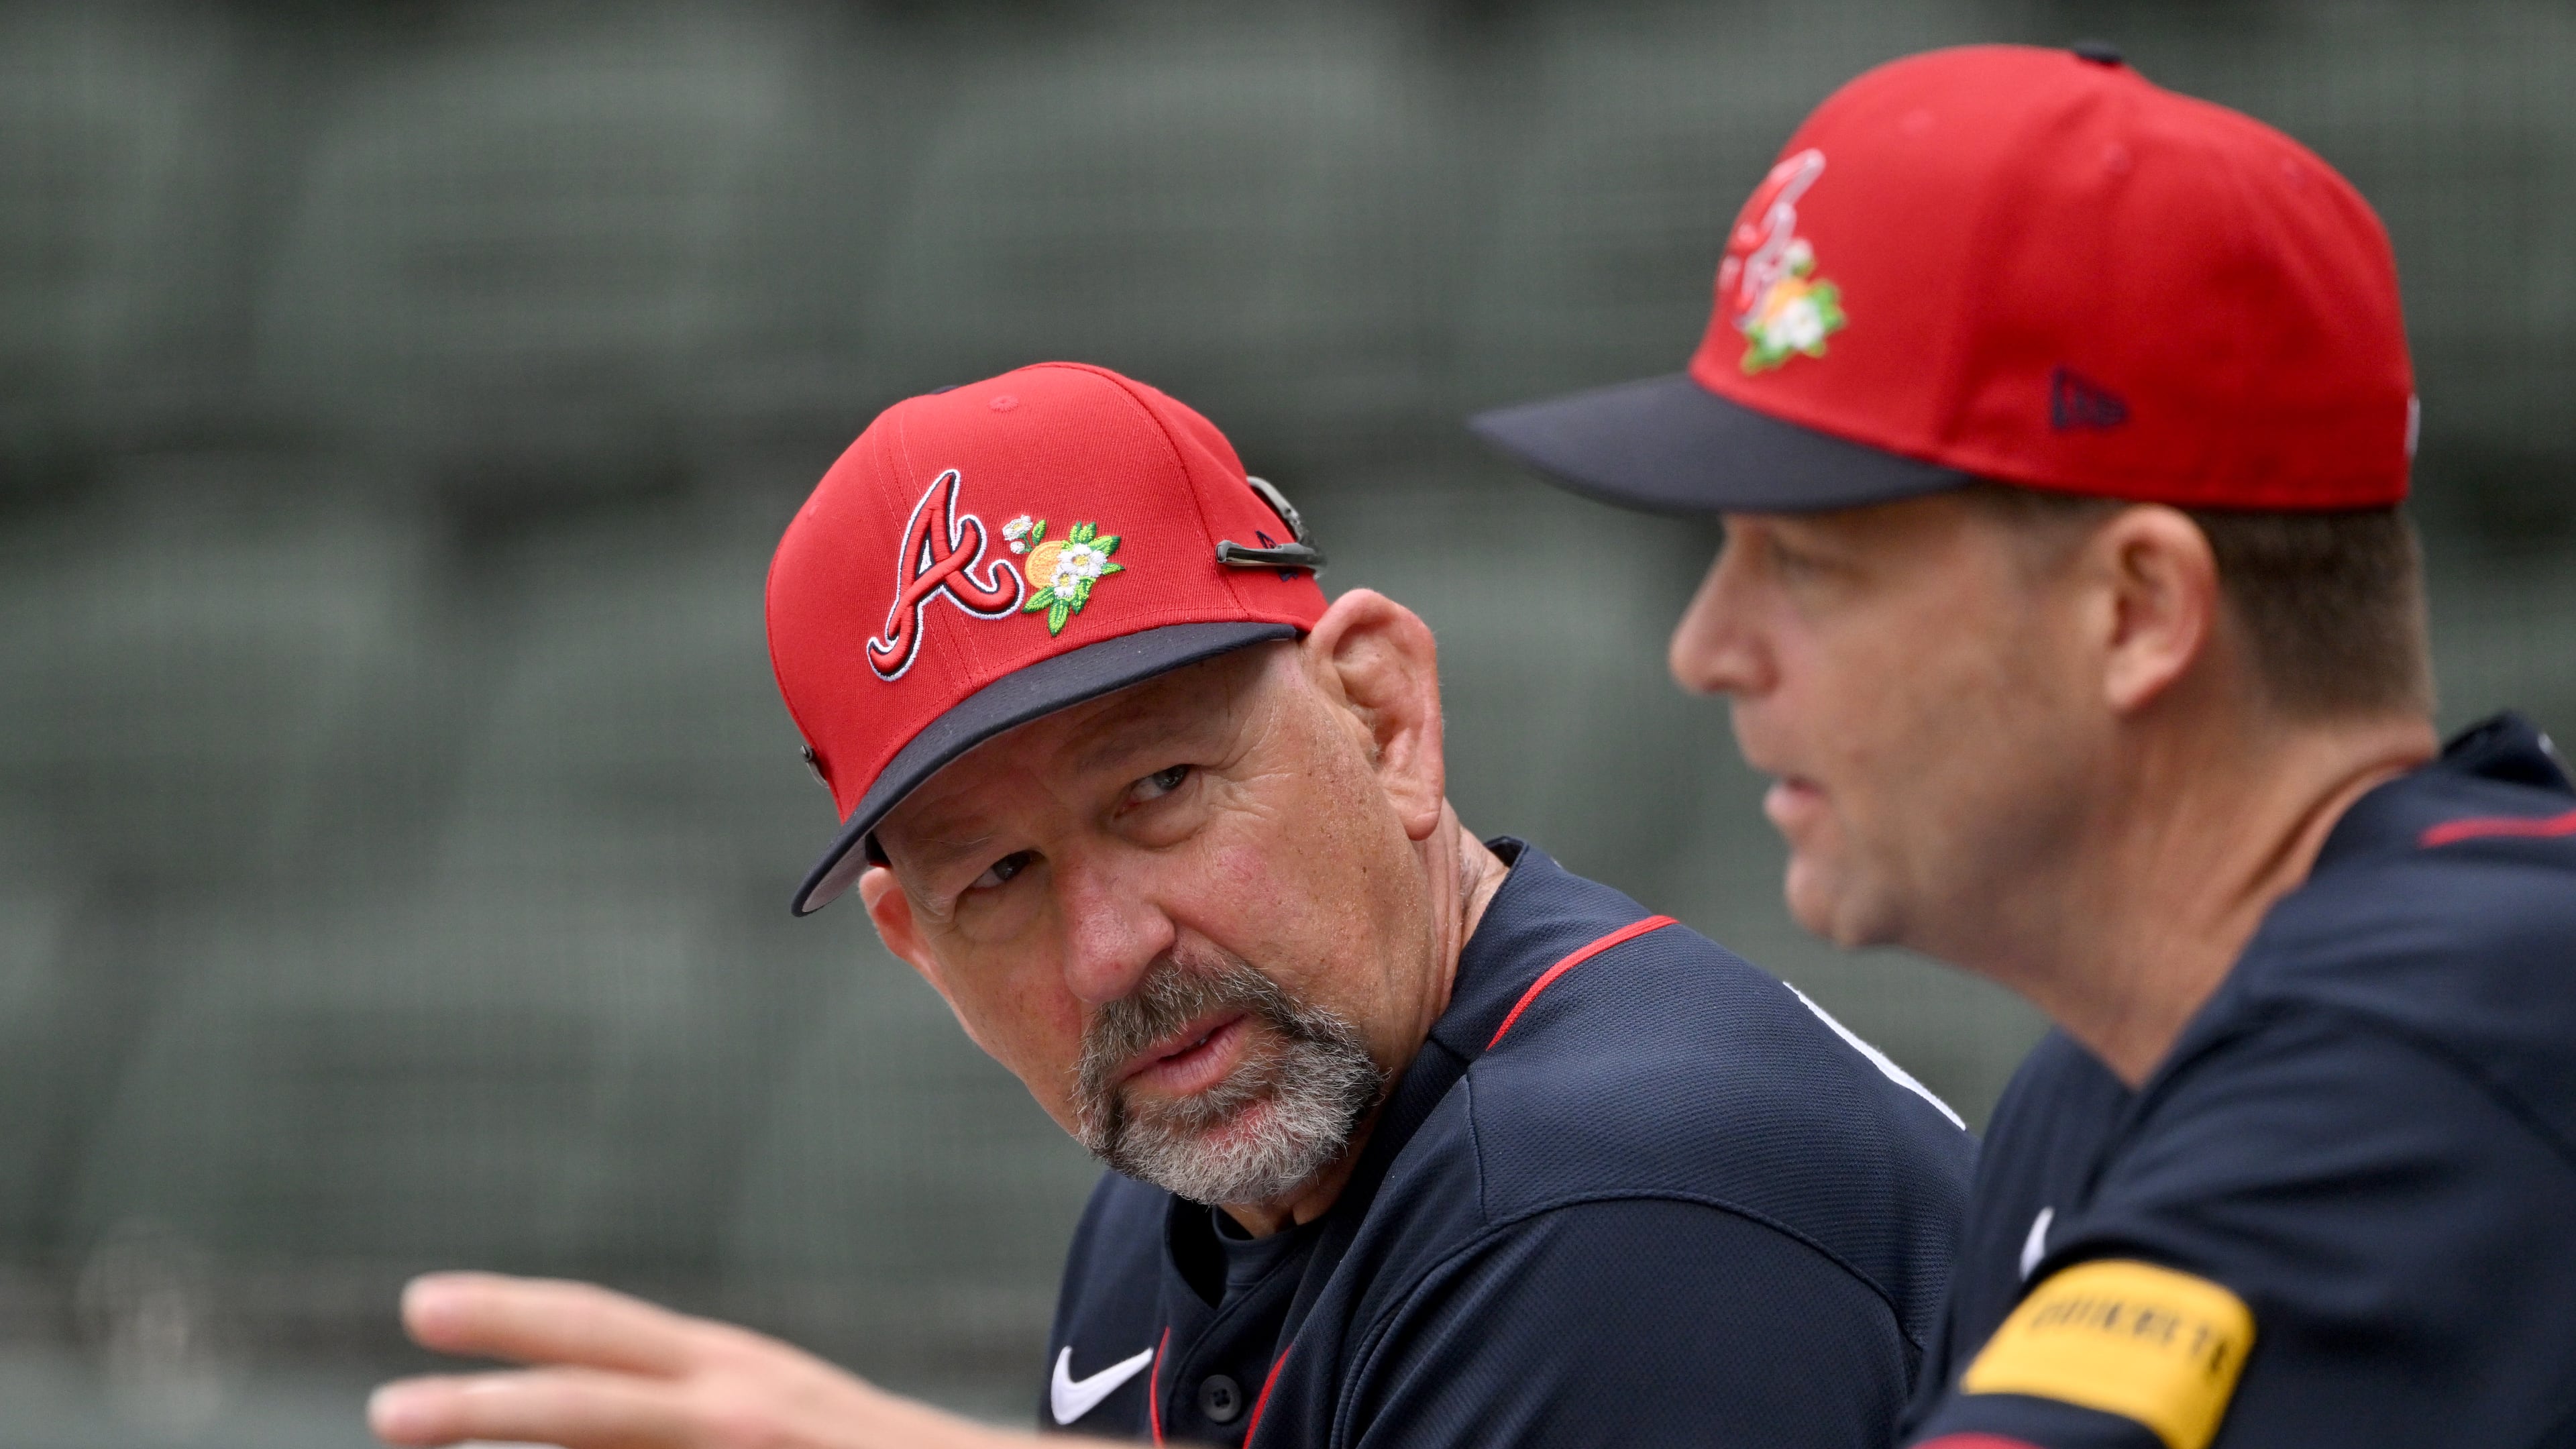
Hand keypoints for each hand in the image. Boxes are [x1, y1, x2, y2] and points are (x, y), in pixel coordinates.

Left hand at [368, 1271, 1028, 1448]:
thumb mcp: (774, 1417)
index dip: (515, 1314)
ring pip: (608, 1431)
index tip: (426, 1306)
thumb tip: (582, 1412)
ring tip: (413, 1424)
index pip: (606, 1333)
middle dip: (487, 1385)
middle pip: (591, 1382)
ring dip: (511, 1431)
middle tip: (387, 1402)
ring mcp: (755, 1445)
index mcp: (733, 1373)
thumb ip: (696, 1407)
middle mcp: (739, 1402)